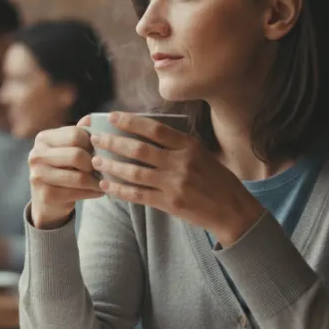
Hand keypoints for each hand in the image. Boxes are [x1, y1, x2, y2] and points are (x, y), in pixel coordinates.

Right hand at [27, 116, 103, 229]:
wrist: (48, 200)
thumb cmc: (63, 168)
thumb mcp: (69, 148)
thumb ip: (80, 133)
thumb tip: (92, 118)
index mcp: (43, 138)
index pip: (76, 134)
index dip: (93, 143)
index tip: (101, 151)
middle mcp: (36, 155)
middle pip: (77, 155)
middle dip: (95, 164)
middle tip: (104, 168)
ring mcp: (38, 176)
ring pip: (79, 177)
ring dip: (97, 181)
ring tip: (105, 180)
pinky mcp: (45, 195)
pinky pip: (78, 193)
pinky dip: (93, 192)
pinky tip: (100, 191)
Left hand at [89, 112, 264, 246]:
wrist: (233, 211)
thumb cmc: (217, 180)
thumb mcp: (203, 154)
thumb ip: (178, 145)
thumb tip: (147, 132)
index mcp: (189, 146)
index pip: (154, 129)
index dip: (131, 122)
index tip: (112, 116)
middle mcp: (181, 163)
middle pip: (139, 149)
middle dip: (113, 142)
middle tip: (95, 138)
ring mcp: (174, 184)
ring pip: (134, 172)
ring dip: (111, 166)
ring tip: (95, 161)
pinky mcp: (170, 203)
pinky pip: (138, 195)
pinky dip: (119, 189)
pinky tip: (106, 185)